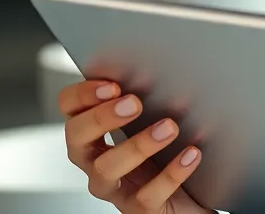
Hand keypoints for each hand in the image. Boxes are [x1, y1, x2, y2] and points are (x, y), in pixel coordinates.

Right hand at [58, 80, 212, 213]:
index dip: (82, 95)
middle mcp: (96, 160)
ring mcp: (115, 188)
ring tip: (169, 127)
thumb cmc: (169, 154)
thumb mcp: (154, 122)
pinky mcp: (139, 210)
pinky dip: (171, 173)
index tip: (111, 84)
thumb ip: (148, 98)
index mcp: (95, 133)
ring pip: (106, 168)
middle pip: (76, 137)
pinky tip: (190, 154)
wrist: (195, 199)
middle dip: (102, 117)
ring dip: (137, 144)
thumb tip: (160, 66)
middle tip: (134, 103)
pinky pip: (147, 196)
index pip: (69, 107)